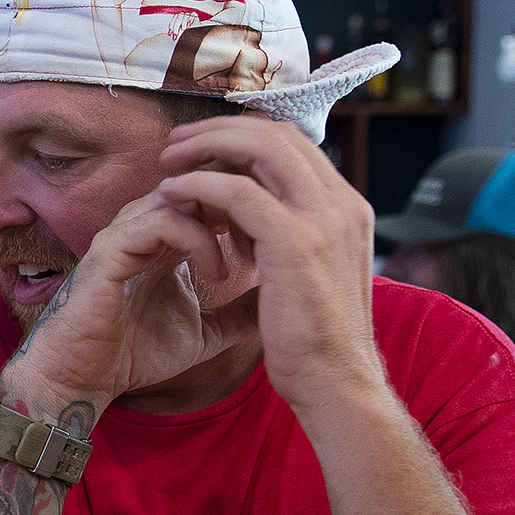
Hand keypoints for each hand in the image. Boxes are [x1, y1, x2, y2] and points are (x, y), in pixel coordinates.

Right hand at [1, 183, 255, 415]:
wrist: (82, 379)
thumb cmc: (134, 355)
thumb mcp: (206, 332)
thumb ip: (239, 313)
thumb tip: (281, 305)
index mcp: (168, 235)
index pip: (215, 188)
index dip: (253, 204)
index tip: (280, 241)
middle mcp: (145, 223)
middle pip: (203, 177)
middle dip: (243, 202)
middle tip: (272, 237)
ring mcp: (125, 231)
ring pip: (186, 191)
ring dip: (226, 219)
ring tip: (248, 256)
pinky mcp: (111, 248)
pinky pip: (164, 221)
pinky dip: (200, 241)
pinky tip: (217, 273)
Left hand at [155, 115, 386, 414]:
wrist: (336, 384)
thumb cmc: (313, 340)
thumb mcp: (306, 274)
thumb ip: (285, 239)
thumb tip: (249, 221)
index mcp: (346, 209)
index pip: (295, 146)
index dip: (245, 137)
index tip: (205, 146)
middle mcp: (342, 204)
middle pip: (279, 134)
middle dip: (222, 130)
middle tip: (177, 143)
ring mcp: (323, 219)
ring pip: (262, 149)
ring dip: (207, 147)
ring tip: (167, 161)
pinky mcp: (296, 242)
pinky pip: (240, 192)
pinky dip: (201, 185)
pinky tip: (171, 192)